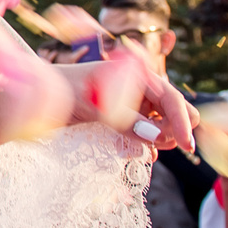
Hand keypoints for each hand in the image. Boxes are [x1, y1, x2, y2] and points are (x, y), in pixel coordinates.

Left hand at [60, 61, 198, 152]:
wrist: (40, 94)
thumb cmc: (64, 92)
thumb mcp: (94, 108)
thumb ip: (128, 121)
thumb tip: (160, 137)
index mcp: (136, 74)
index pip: (171, 97)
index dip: (182, 121)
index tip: (187, 145)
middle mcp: (139, 86)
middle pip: (174, 110)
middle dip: (174, 129)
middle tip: (157, 146)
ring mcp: (134, 101)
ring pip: (163, 123)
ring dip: (160, 139)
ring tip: (143, 151)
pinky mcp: (126, 116)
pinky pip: (147, 131)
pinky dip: (148, 143)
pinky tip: (140, 153)